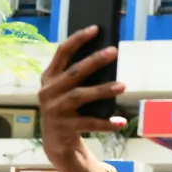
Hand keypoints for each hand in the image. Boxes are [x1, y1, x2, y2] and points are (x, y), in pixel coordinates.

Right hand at [38, 27, 125, 166]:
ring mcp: (55, 110)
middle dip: (94, 61)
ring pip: (80, 95)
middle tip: (114, 51)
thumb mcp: (69, 91)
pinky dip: (106, 123)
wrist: (57, 142)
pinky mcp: (64, 127)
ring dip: (103, 90)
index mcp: (50, 78)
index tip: (95, 28)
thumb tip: (107, 57)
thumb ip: (81, 77)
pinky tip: (121, 121)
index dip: (78, 39)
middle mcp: (48, 91)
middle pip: (74, 72)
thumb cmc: (69, 110)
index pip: (62, 53)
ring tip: (123, 86)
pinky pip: (89, 123)